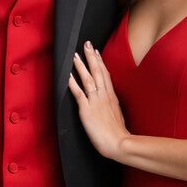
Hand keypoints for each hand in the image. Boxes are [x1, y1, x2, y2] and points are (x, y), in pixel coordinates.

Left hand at [68, 42, 128, 160]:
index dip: (100, 62)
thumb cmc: (118, 134)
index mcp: (112, 97)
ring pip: (88, 79)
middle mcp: (104, 96)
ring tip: (75, 56)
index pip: (106, 75)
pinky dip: (73, 84)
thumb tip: (109, 103)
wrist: (118, 143)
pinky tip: (68, 76)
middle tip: (86, 44)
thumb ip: (112, 106)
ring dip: (81, 66)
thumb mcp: (118, 115)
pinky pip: (79, 94)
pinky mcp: (87, 110)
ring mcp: (95, 102)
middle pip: (98, 72)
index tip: (96, 52)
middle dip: (91, 57)